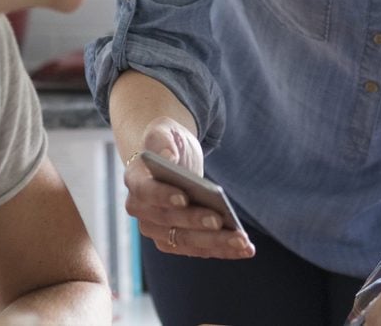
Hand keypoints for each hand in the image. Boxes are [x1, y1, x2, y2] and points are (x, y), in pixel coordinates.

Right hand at [123, 120, 253, 259]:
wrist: (171, 158)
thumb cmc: (168, 143)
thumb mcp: (164, 131)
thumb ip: (161, 140)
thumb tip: (166, 156)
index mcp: (135, 180)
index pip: (146, 192)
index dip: (163, 197)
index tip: (183, 198)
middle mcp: (141, 210)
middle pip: (168, 221)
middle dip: (195, 222)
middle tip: (220, 220)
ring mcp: (157, 229)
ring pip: (185, 241)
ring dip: (215, 243)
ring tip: (243, 242)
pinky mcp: (175, 241)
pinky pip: (198, 249)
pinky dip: (222, 250)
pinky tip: (245, 249)